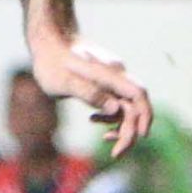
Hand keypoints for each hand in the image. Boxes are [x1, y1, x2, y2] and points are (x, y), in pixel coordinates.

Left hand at [28, 35, 153, 158]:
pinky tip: (93, 120)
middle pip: (136, 104)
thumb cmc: (50, 61)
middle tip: (116, 153)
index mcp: (109, 73)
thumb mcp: (63, 81)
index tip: (139, 137)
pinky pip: (117, 100)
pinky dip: (111, 115)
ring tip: (105, 139)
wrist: (47, 39)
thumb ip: (89, 93)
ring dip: (122, 125)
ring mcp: (112, 76)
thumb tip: (114, 109)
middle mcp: (116, 73)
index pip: (138, 94)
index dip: (144, 116)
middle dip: (131, 131)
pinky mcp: (106, 80)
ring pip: (128, 104)